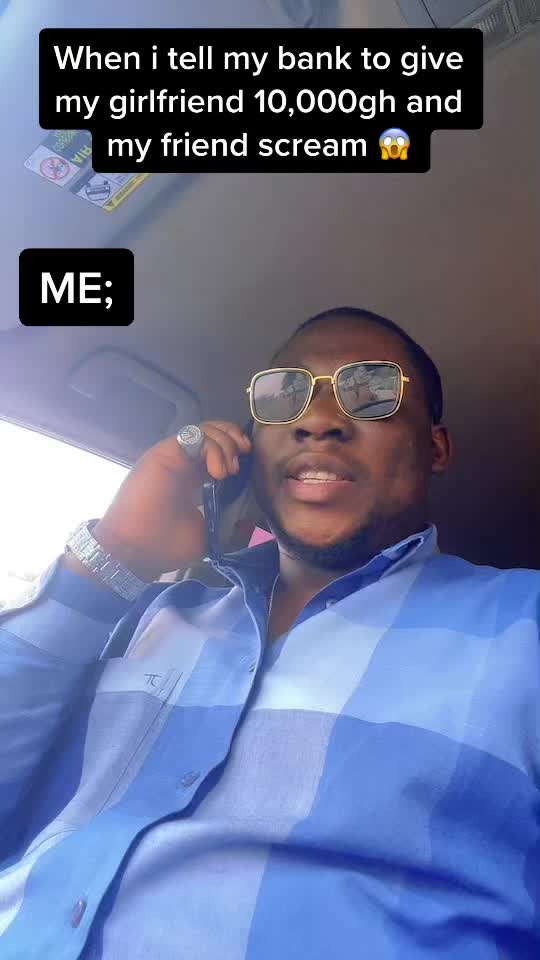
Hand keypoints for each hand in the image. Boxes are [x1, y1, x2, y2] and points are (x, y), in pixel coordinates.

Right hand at [65, 422, 251, 585]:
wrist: (137, 550)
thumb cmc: (167, 546)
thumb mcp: (209, 537)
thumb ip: (229, 525)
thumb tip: (251, 522)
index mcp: (191, 479)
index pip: (215, 452)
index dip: (234, 451)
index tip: (248, 464)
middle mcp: (182, 464)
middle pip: (212, 433)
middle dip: (233, 438)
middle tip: (245, 455)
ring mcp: (172, 457)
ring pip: (205, 430)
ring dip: (225, 442)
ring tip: (229, 469)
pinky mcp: (164, 453)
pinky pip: (194, 436)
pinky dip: (213, 447)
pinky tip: (218, 471)